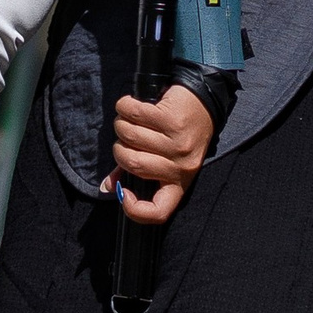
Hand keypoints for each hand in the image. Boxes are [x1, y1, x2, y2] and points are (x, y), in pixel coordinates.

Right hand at [111, 84, 211, 224]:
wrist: (205, 100)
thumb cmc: (181, 133)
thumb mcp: (166, 158)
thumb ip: (135, 173)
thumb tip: (107, 187)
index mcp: (180, 183)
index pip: (159, 212)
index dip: (135, 209)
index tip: (124, 192)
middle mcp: (181, 166)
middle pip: (133, 163)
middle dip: (120, 148)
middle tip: (125, 139)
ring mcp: (178, 142)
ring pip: (129, 136)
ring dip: (122, 124)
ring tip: (129, 120)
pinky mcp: (172, 118)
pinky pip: (133, 113)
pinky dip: (125, 106)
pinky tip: (130, 105)